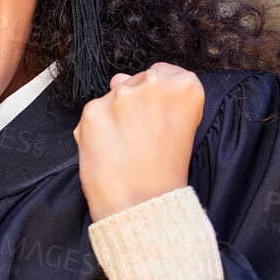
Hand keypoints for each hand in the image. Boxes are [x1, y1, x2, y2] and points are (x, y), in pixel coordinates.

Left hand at [73, 62, 205, 221]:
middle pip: (138, 80)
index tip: (157, 114)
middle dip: (136, 102)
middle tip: (142, 137)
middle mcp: (154, 84)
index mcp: (186, 87)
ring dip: (116, 114)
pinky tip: (109, 149)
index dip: (158, 96)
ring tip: (126, 147)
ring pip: (114, 94)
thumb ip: (160, 99)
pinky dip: (97, 129)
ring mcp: (121, 95)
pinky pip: (94, 113)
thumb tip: (119, 79)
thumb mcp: (181, 129)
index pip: (166, 73)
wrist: (142, 207)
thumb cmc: (164, 175)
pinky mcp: (93, 110)